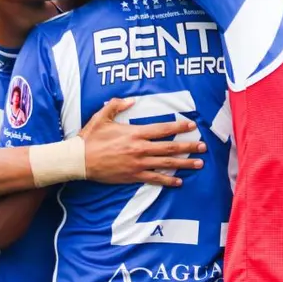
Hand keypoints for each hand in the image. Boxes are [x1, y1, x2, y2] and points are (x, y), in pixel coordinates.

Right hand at [79, 98, 205, 186]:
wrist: (78, 160)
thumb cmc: (90, 138)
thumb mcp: (101, 117)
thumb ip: (116, 105)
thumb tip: (131, 100)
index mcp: (135, 133)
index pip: (163, 129)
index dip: (179, 126)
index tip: (192, 125)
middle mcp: (140, 148)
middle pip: (170, 147)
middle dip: (189, 146)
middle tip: (203, 146)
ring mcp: (138, 163)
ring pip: (166, 163)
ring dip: (184, 163)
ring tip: (199, 163)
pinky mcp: (133, 176)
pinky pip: (154, 179)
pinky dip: (168, 180)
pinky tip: (179, 182)